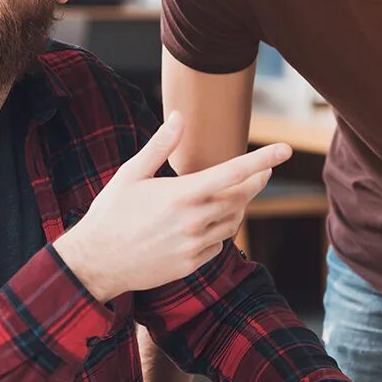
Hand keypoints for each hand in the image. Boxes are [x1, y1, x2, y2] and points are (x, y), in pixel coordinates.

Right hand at [53, 112, 290, 301]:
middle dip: (255, 182)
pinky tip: (203, 224)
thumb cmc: (110, 213)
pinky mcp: (192, 264)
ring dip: (237, 207)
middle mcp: (194, 220)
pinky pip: (218, 244)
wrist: (96, 262)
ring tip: (227, 196)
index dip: (262, 160)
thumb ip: (160, 145)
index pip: (233, 173)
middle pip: (241, 198)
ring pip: (233, 222)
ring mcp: (194, 245)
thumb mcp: (131, 173)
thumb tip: (179, 117)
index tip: (285, 150)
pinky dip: (218, 231)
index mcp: (182, 194)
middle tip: (261, 172)